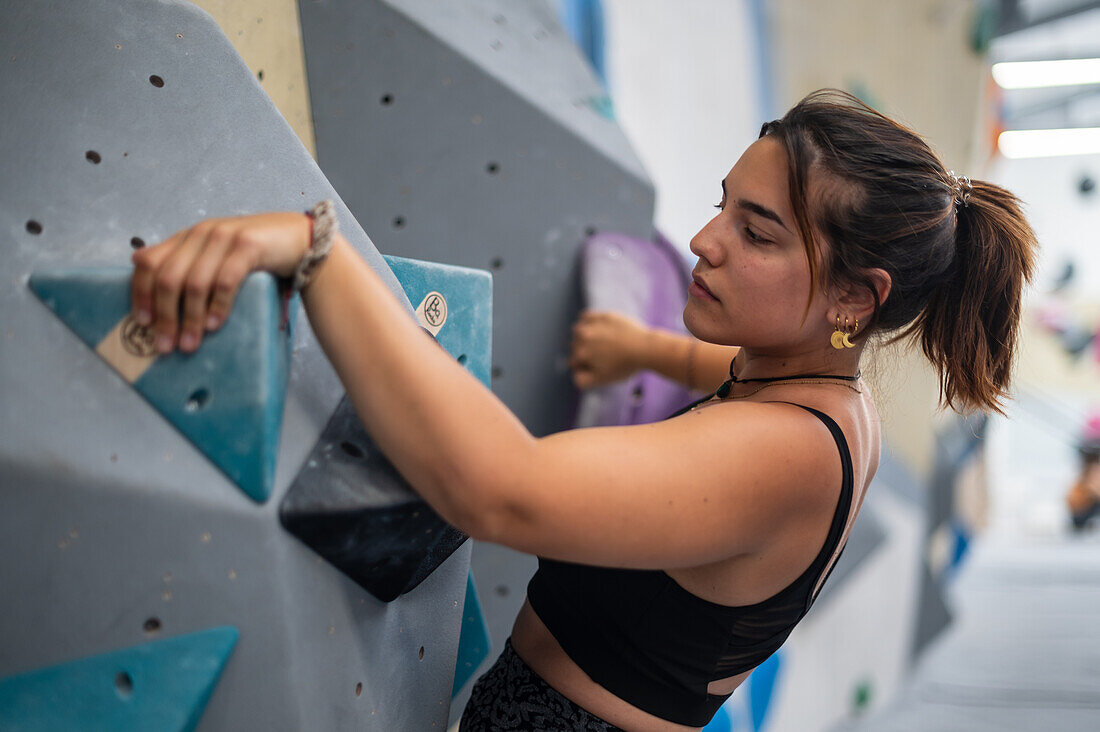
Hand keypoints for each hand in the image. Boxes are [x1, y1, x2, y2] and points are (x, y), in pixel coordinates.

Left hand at [130, 212, 311, 353]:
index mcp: (187, 237)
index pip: (149, 262)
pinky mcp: (248, 246)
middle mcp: (201, 233)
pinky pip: (226, 281)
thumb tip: (147, 283)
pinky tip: (213, 325)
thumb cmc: (257, 255)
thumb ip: (188, 265)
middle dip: (164, 315)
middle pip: (169, 277)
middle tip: (165, 345)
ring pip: (195, 283)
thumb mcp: (216, 256)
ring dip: (190, 319)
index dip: (141, 293)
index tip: (142, 323)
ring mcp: (224, 237)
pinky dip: (217, 306)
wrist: (298, 239)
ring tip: (190, 344)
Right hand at [568, 310, 650, 388]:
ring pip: (577, 331)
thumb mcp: (602, 380)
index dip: (584, 366)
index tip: (598, 367)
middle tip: (603, 356)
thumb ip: (581, 380)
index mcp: (581, 353)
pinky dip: (587, 322)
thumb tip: (574, 372)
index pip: (573, 362)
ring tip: (600, 343)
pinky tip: (597, 329)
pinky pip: (585, 316)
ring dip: (583, 337)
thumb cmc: (624, 366)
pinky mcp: (603, 315)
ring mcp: (592, 324)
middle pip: (574, 346)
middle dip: (584, 351)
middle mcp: (582, 336)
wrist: (646, 348)